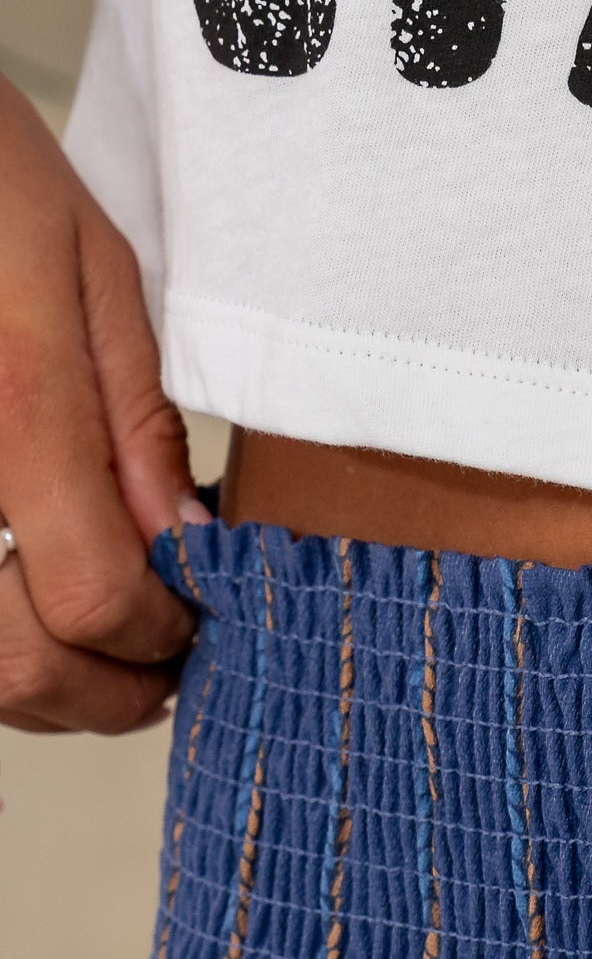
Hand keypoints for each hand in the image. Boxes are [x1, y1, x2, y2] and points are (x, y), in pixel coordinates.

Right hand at [0, 75, 200, 730]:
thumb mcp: (90, 275)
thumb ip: (135, 426)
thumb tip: (184, 546)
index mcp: (10, 416)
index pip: (96, 603)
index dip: (166, 632)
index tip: (204, 608)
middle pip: (18, 668)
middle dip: (111, 683)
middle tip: (165, 640)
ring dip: (52, 675)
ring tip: (108, 621)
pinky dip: (4, 642)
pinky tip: (37, 593)